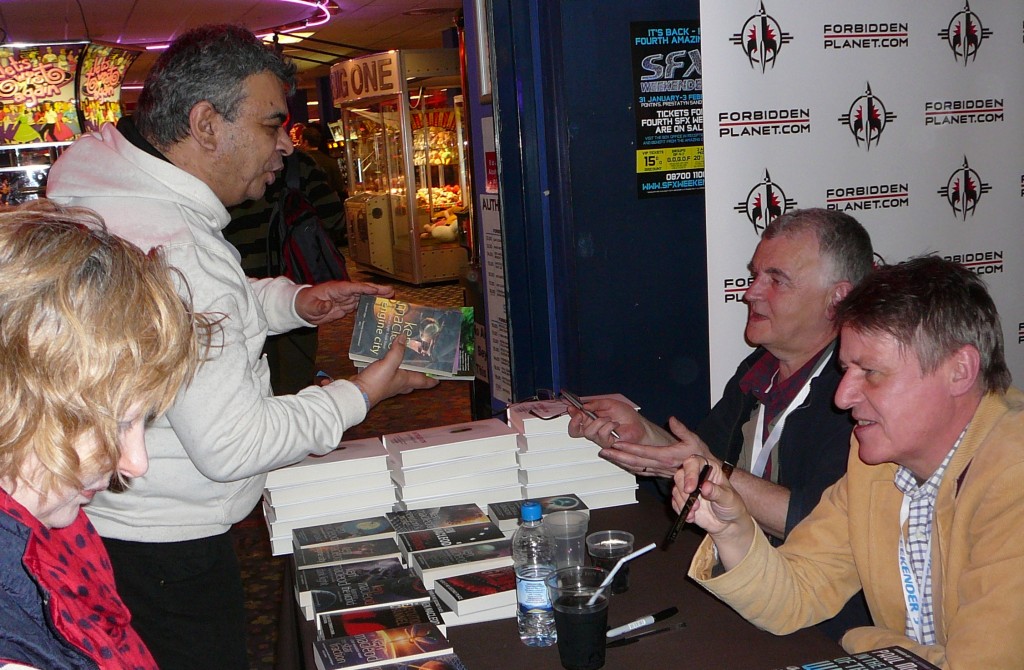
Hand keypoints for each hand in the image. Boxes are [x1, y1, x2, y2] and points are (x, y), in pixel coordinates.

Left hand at [295, 281, 394, 324]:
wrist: (302, 309)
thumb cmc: (305, 304)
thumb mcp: (310, 306)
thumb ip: (320, 306)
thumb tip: (329, 305)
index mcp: (336, 289)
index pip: (353, 288)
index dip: (366, 289)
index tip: (377, 290)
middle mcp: (344, 293)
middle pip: (363, 291)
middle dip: (377, 291)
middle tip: (392, 291)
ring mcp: (346, 299)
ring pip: (364, 298)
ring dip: (377, 298)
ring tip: (391, 299)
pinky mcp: (346, 307)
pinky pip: (361, 306)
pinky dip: (370, 306)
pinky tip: (379, 309)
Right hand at [351, 335, 438, 405]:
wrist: (358, 393)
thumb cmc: (377, 382)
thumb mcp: (389, 364)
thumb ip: (397, 351)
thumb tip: (404, 337)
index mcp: (407, 381)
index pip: (424, 381)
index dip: (433, 379)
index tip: (440, 377)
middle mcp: (400, 384)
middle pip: (414, 379)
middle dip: (420, 372)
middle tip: (423, 362)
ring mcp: (390, 383)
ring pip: (402, 376)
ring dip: (405, 368)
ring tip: (406, 355)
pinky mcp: (380, 381)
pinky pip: (390, 373)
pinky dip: (391, 366)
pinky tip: (388, 357)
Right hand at [566, 398, 645, 447]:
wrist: (638, 424)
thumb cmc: (626, 416)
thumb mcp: (609, 403)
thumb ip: (596, 404)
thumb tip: (584, 405)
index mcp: (591, 418)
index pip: (576, 418)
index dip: (571, 413)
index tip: (571, 406)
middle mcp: (593, 429)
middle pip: (574, 430)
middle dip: (575, 422)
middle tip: (580, 415)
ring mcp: (599, 437)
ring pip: (589, 432)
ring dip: (599, 422)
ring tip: (609, 418)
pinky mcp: (606, 443)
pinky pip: (601, 435)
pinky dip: (609, 426)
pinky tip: (615, 424)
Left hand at [598, 416, 713, 478]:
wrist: (706, 475)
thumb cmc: (701, 457)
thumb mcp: (694, 440)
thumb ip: (682, 430)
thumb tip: (672, 419)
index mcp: (667, 457)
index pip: (644, 452)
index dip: (629, 448)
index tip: (616, 444)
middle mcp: (661, 466)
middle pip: (635, 462)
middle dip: (618, 456)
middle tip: (604, 451)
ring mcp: (659, 471)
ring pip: (636, 467)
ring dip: (620, 462)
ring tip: (607, 455)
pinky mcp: (658, 473)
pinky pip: (640, 471)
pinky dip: (629, 467)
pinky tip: (620, 463)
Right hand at [671, 456, 755, 569]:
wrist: (730, 527)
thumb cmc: (734, 509)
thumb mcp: (730, 500)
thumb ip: (717, 492)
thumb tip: (707, 487)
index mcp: (710, 470)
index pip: (694, 462)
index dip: (689, 472)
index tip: (691, 487)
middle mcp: (697, 477)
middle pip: (679, 475)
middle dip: (683, 490)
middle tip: (691, 504)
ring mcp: (689, 489)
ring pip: (675, 489)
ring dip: (682, 502)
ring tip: (695, 513)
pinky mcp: (684, 502)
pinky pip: (675, 503)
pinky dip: (680, 511)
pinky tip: (691, 518)